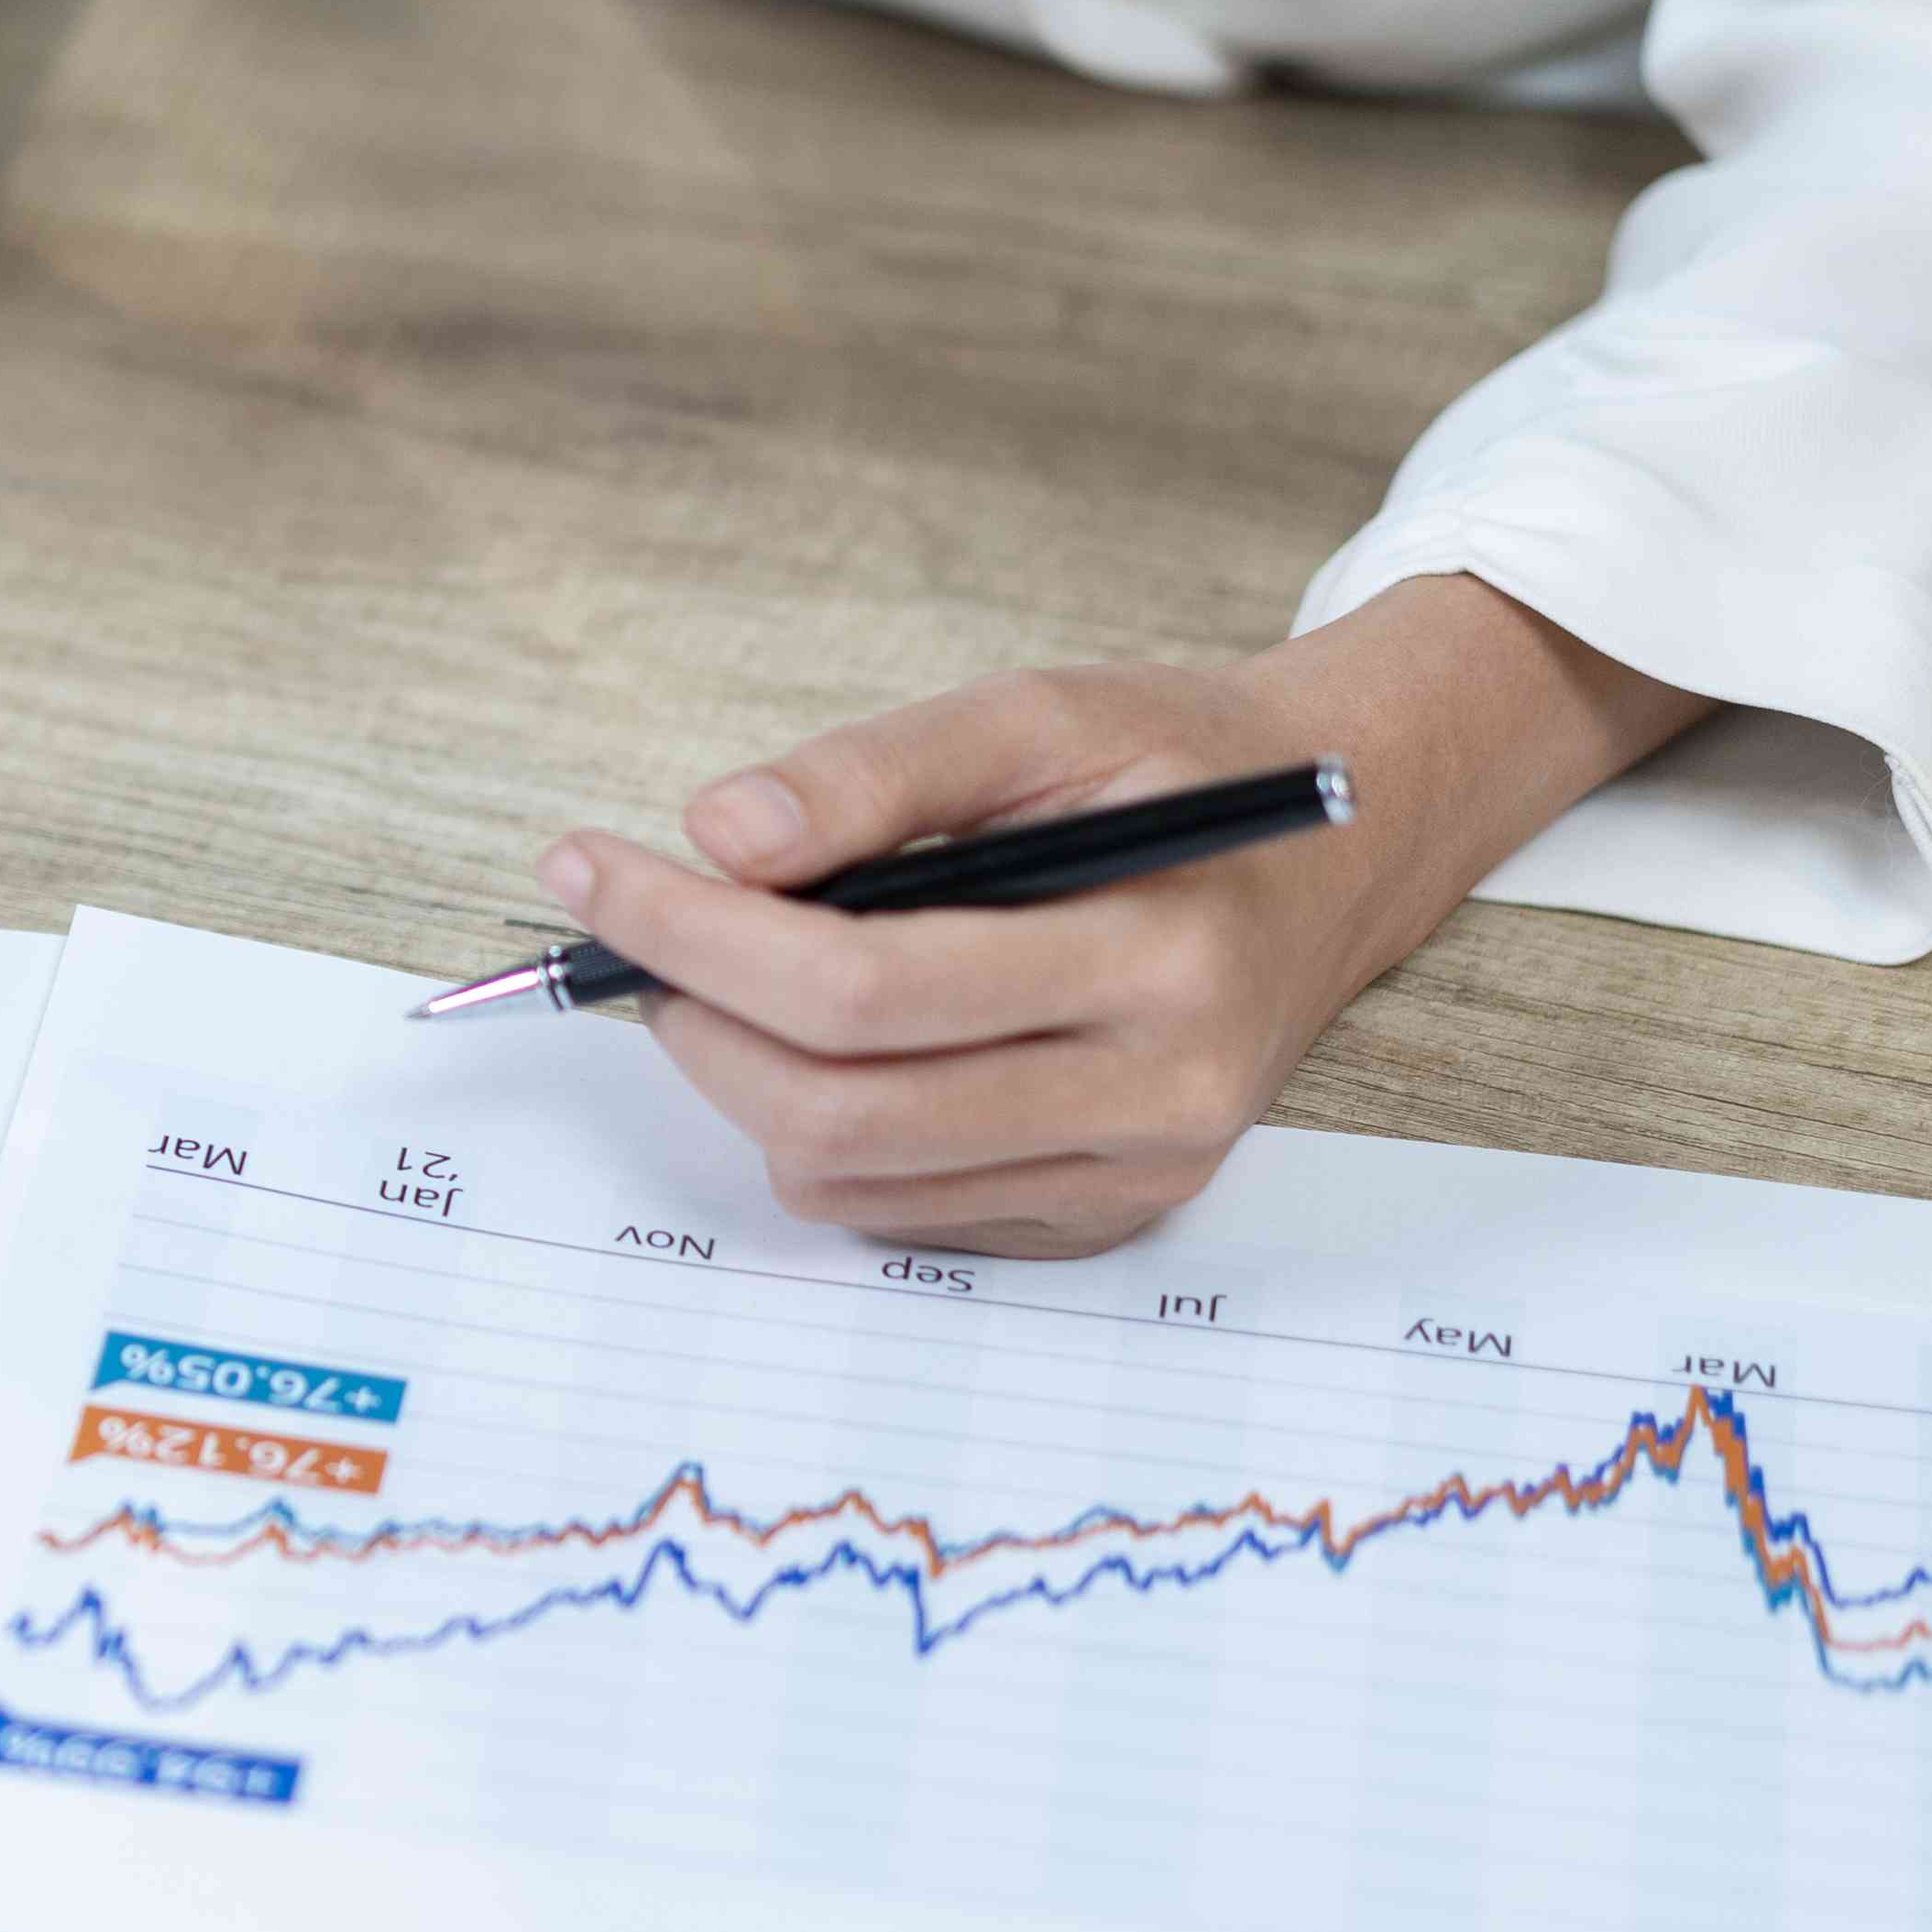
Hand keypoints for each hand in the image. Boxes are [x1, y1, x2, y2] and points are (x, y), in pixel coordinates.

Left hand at [531, 579, 1711, 1256]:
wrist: (1344, 843)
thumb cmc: (1178, 765)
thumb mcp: (1044, 712)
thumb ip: (880, 768)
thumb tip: (716, 835)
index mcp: (1159, 955)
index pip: (862, 987)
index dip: (694, 934)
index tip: (587, 870)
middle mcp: (1161, 1094)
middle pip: (840, 1110)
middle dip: (694, 1021)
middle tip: (637, 939)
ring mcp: (1138, 1177)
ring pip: (851, 1180)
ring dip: (742, 1081)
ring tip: (727, 978)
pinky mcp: (1108, 1219)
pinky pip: (900, 1214)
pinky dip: (823, 1133)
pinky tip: (832, 1040)